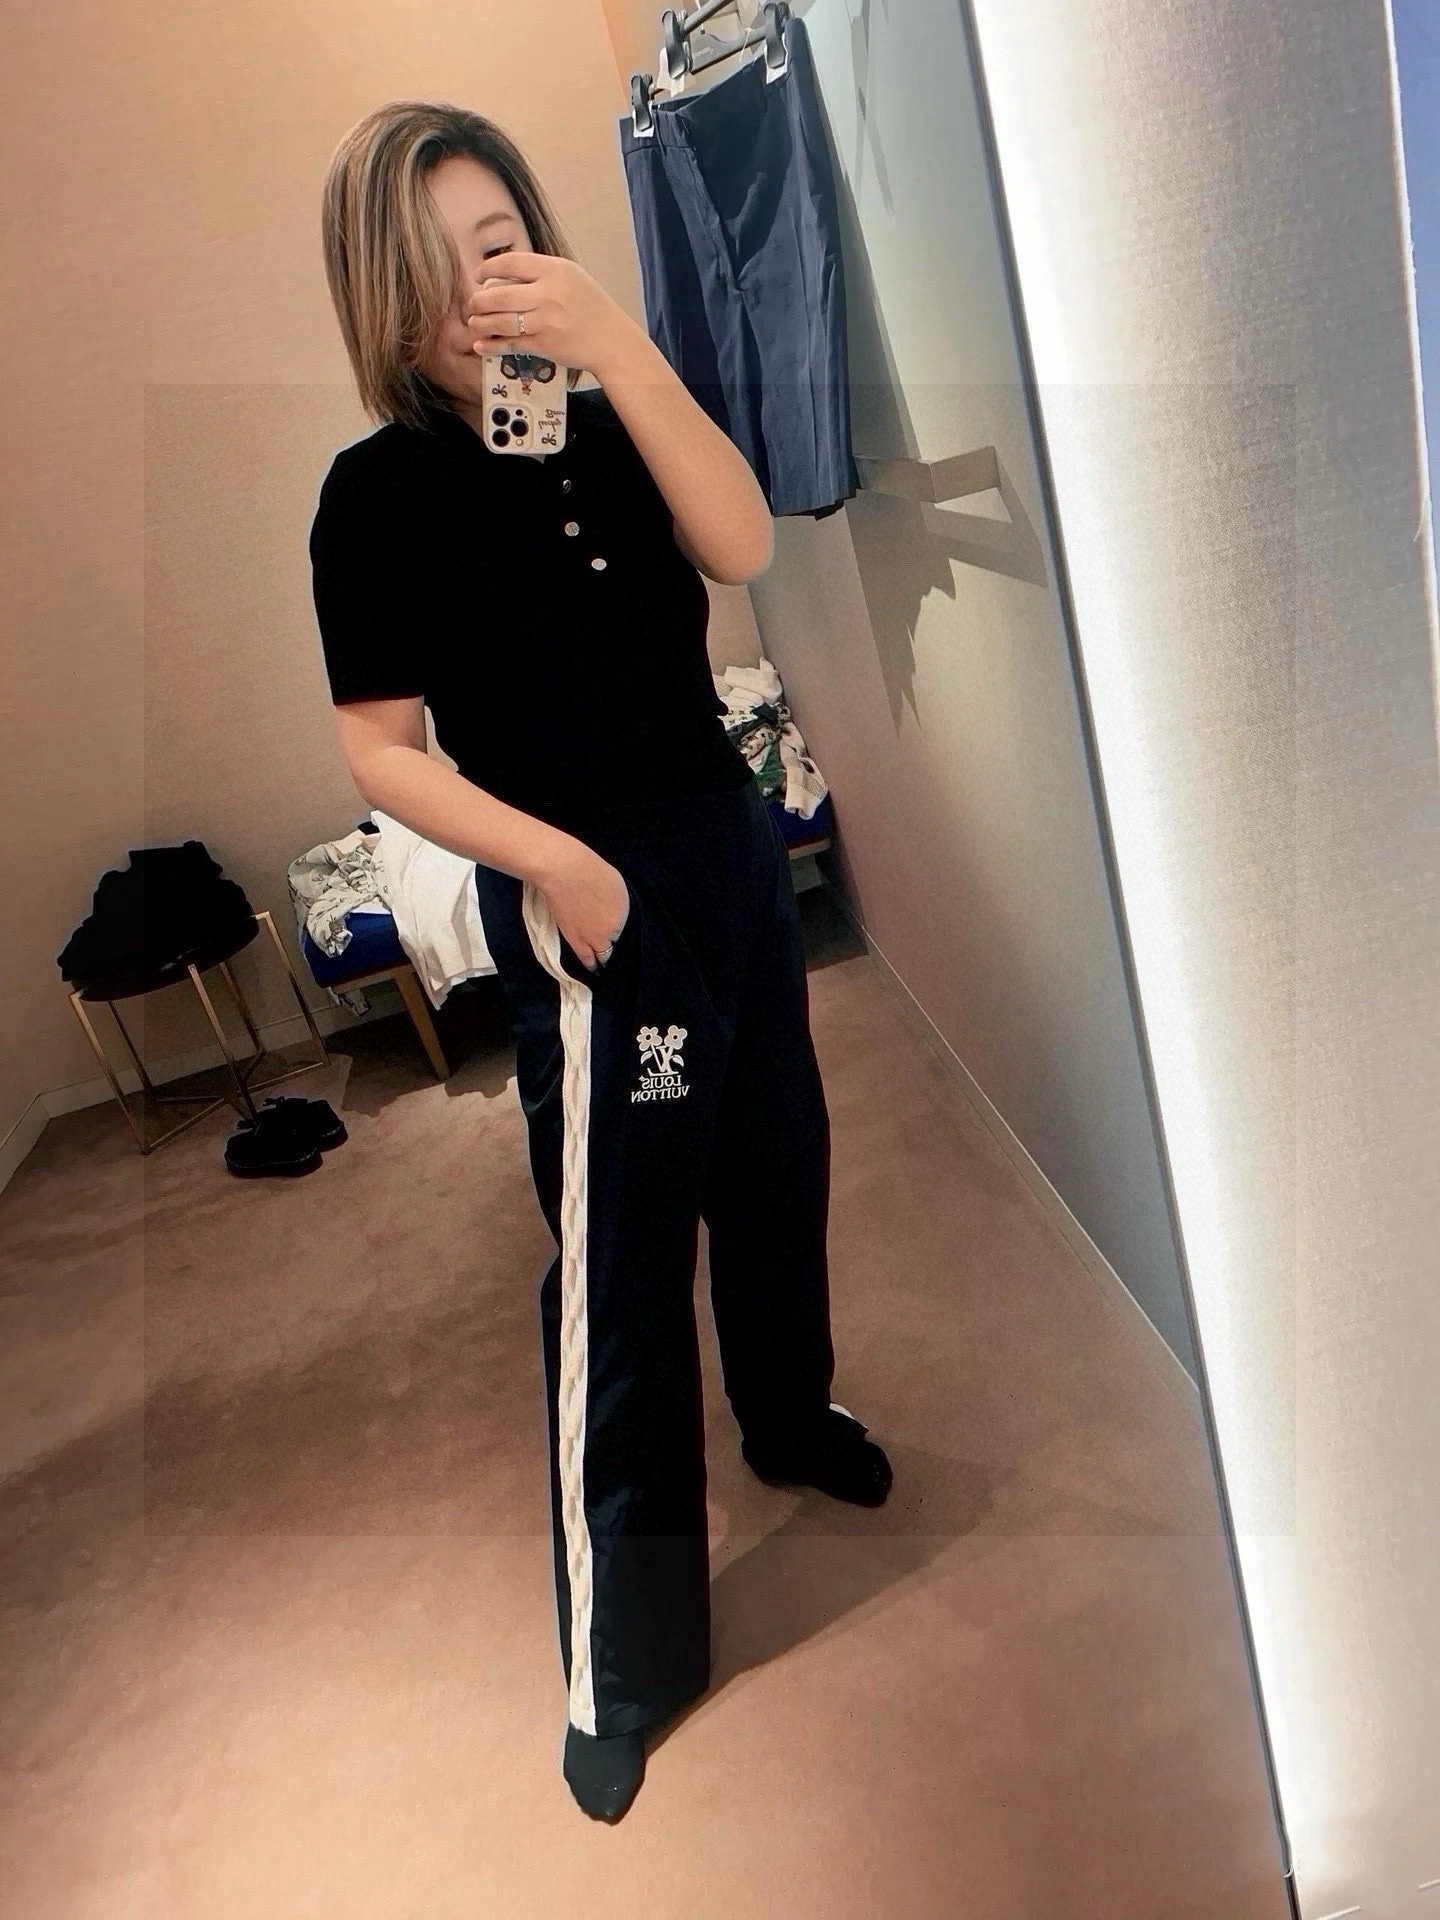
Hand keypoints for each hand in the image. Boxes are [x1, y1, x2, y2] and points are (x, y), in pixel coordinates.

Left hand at [466, 252, 641, 381]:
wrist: (612, 341)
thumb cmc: (591, 308)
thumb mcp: (571, 278)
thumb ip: (541, 273)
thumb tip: (503, 275)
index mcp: (555, 270)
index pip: (510, 262)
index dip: (488, 268)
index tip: (480, 276)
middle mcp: (548, 293)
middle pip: (498, 294)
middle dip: (478, 301)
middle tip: (473, 305)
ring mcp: (545, 320)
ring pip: (500, 321)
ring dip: (481, 323)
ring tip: (474, 323)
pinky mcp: (544, 345)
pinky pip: (509, 344)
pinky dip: (491, 346)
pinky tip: (481, 345)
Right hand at [540, 841, 630, 971]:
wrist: (564, 871)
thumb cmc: (587, 868)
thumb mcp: (613, 882)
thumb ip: (615, 901)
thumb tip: (609, 911)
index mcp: (624, 910)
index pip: (622, 928)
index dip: (615, 929)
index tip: (611, 931)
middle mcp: (612, 927)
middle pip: (613, 942)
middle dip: (610, 944)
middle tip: (607, 947)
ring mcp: (593, 936)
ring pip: (602, 955)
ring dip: (601, 957)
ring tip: (600, 963)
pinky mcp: (575, 940)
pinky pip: (586, 958)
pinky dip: (590, 964)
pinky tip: (592, 969)